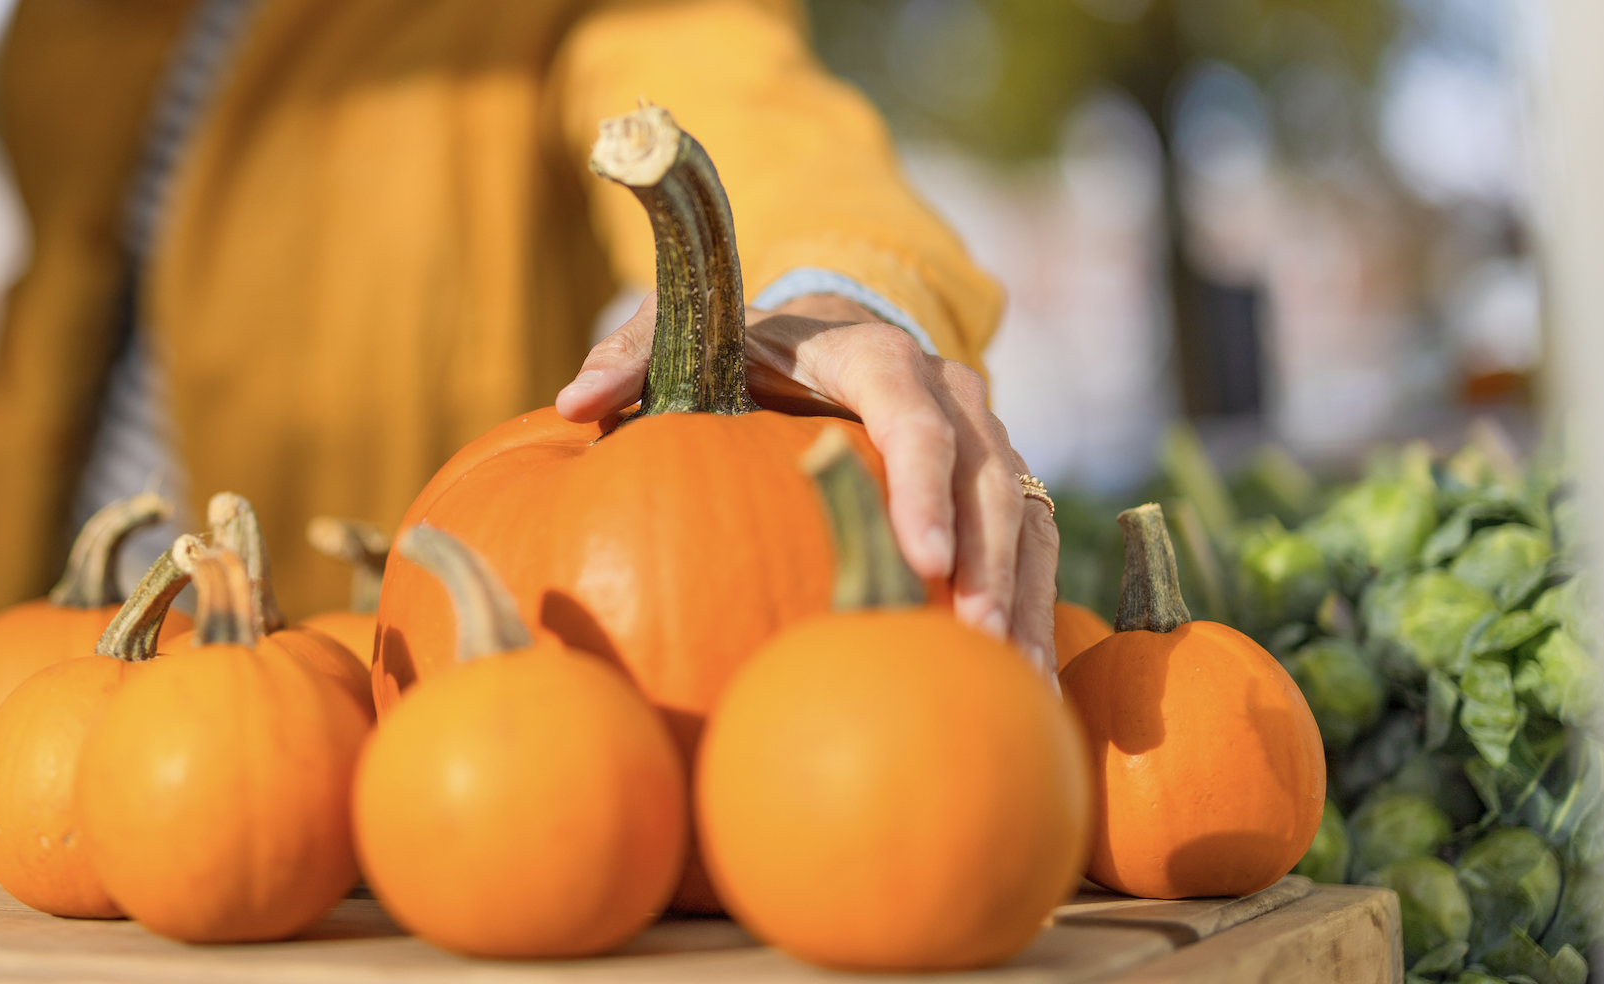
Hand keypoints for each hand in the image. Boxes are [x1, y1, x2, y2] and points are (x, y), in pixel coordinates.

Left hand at [555, 291, 1060, 679]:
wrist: (823, 332)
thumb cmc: (741, 349)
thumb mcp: (689, 339)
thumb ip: (634, 356)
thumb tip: (575, 400)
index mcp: (872, 355)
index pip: (912, 415)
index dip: (920, 484)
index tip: (923, 559)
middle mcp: (945, 391)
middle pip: (985, 475)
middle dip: (986, 560)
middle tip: (971, 638)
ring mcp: (981, 439)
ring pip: (1021, 516)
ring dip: (1019, 597)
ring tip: (1008, 681)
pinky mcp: (995, 486)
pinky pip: (1028, 547)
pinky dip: (1028, 610)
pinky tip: (1016, 686)